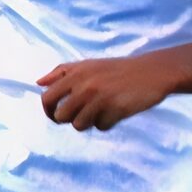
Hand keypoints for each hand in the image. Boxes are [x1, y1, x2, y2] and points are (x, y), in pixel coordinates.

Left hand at [37, 52, 176, 130]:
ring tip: (100, 113)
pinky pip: (101, 127)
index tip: (56, 115)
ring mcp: (100, 99)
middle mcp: (84, 86)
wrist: (152, 72)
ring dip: (88, 123)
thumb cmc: (118, 69)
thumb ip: (61, 72)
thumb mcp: (88, 64)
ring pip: (79, 125)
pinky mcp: (116, 110)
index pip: (47, 98)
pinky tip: (115, 113)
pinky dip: (107, 123)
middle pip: (61, 116)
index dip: (48, 111)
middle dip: (68, 120)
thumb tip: (39, 83)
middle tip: (81, 117)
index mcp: (75, 74)